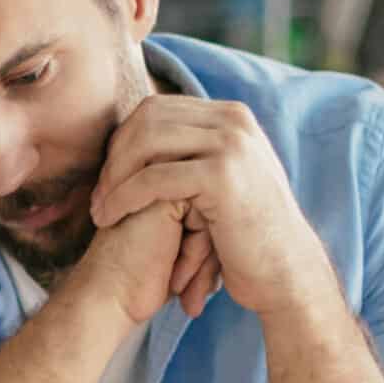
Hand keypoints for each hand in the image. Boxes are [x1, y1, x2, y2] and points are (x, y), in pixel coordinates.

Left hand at [88, 96, 337, 322]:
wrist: (286, 272)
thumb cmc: (249, 238)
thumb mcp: (224, 183)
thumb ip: (197, 154)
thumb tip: (151, 137)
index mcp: (232, 117)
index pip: (158, 109)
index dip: (124, 140)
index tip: (108, 177)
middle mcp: (234, 121)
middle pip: (148, 119)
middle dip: (115, 156)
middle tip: (97, 196)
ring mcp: (231, 144)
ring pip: (146, 143)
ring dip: (114, 177)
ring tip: (100, 211)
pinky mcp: (221, 174)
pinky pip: (153, 178)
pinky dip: (124, 197)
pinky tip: (110, 218)